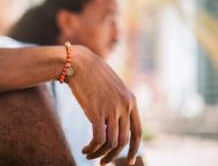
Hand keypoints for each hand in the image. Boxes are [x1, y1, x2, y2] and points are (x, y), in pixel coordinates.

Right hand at [66, 45, 141, 164]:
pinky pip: (98, 139)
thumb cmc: (93, 74)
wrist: (79, 63)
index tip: (129, 162)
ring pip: (111, 143)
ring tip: (89, 155)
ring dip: (100, 154)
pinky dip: (92, 148)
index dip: (134, 150)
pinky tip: (85, 149)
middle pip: (124, 141)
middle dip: (114, 157)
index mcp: (131, 100)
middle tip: (103, 163)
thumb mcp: (113, 87)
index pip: (138, 132)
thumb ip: (119, 103)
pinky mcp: (97, 112)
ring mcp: (112, 109)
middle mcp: (125, 106)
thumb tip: (116, 122)